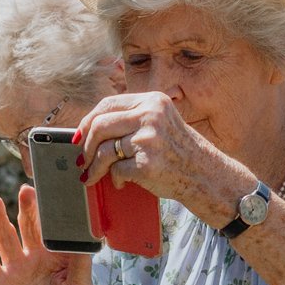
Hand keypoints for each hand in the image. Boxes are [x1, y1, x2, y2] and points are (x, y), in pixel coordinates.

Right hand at [0, 186, 92, 284]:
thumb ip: (81, 262)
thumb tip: (87, 236)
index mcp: (53, 256)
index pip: (48, 227)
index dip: (46, 211)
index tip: (48, 192)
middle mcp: (32, 258)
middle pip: (25, 227)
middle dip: (25, 209)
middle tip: (25, 190)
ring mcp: (14, 269)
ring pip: (4, 238)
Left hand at [75, 91, 247, 219]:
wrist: (205, 175)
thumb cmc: (179, 151)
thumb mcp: (160, 123)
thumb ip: (131, 120)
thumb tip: (89, 130)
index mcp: (152, 101)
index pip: (107, 105)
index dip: (87, 121)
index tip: (79, 136)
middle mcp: (150, 116)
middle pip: (100, 126)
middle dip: (86, 146)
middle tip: (83, 160)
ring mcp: (149, 140)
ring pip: (104, 151)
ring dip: (94, 168)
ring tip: (92, 176)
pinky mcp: (146, 164)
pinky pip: (116, 171)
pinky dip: (115, 180)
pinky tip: (122, 183)